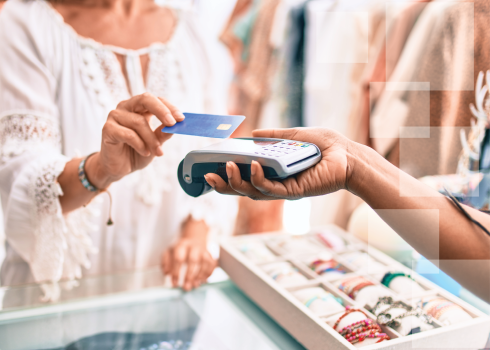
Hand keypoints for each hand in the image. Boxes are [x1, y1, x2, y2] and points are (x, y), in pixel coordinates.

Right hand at [86, 93, 183, 188]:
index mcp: (138, 107)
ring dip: (152, 139)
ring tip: (158, 152)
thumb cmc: (137, 152)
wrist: (118, 168)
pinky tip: (145, 152)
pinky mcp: (108, 129)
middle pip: (145, 99)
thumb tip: (176, 126)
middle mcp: (126, 107)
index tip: (181, 118)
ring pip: (139, 122)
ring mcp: (115, 116)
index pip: (155, 100)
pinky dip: (140, 144)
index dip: (169, 107)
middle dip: (161, 111)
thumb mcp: (155, 143)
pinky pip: (128, 134)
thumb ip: (163, 133)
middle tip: (172, 123)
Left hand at [161, 220, 215, 290]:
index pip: (179, 258)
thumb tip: (167, 273)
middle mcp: (194, 247)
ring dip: (200, 276)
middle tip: (186, 287)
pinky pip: (212, 265)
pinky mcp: (211, 256)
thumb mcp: (170, 252)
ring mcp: (204, 251)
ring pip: (205, 263)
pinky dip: (208, 274)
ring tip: (194, 285)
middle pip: (193, 260)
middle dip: (190, 275)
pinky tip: (202, 280)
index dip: (176, 272)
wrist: (195, 239)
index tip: (174, 283)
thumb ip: (166, 262)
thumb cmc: (181, 250)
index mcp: (182, 245)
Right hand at [204, 128, 354, 199]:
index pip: (244, 177)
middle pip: (243, 189)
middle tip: (207, 176)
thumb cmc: (325, 146)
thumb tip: (253, 134)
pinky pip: (270, 189)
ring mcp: (283, 189)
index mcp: (272, 172)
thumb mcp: (294, 135)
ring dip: (236, 182)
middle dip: (223, 185)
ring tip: (227, 167)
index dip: (226, 175)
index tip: (210, 168)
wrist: (347, 154)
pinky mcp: (293, 191)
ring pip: (252, 192)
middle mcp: (275, 184)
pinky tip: (252, 165)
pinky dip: (258, 179)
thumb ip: (274, 136)